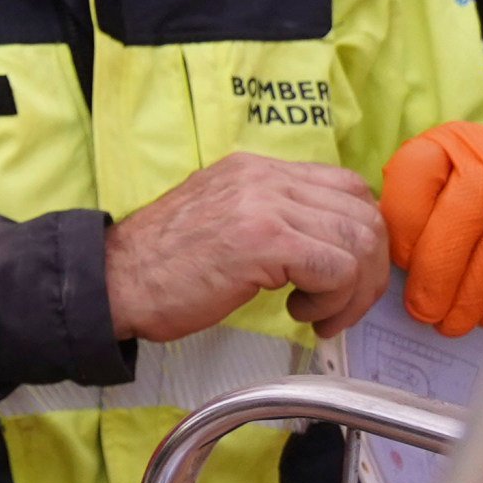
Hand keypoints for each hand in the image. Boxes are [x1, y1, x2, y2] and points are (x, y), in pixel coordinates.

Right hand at [106, 152, 390, 343]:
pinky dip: (333, 300)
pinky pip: (337, 268)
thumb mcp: (222, 219)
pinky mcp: (263, 239)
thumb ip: (271, 215)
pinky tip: (301, 313)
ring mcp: (263, 204)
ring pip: (359, 241)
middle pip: (363, 213)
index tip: (346, 274)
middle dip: (370, 270)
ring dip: (353, 291)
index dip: (360, 235)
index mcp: (254, 169)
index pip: (346, 187)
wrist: (112, 282)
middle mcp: (263, 177)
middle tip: (342, 305)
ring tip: (319, 313)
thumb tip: (329, 241)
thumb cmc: (161, 267)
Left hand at [382, 122, 482, 333]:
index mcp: (440, 146)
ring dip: (476, 290)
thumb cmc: (450, 187)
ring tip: (453, 323)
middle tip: (424, 311)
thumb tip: (386, 270)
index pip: (416, 184)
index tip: (398, 267)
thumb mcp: (420, 186)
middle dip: (439, 272)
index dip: (404, 231)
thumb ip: (403, 215)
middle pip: (462, 215)